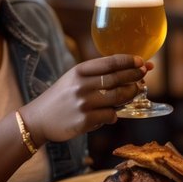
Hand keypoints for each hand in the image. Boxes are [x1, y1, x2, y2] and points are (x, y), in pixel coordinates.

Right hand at [21, 54, 148, 142]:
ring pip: (118, 97)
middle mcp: (82, 85)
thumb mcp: (73, 79)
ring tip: (134, 93)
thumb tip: (126, 73)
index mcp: (79, 71)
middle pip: (117, 78)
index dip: (128, 61)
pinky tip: (112, 115)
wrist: (38, 119)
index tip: (141, 61)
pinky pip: (110, 116)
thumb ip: (95, 75)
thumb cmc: (61, 98)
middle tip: (144, 75)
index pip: (110, 62)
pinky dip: (114, 115)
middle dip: (135, 76)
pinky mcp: (85, 120)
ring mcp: (84, 103)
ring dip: (130, 95)